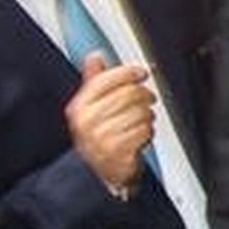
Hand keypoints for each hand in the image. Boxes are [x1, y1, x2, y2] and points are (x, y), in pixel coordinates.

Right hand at [65, 53, 153, 189]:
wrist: (97, 172)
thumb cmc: (99, 136)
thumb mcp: (91, 107)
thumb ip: (95, 80)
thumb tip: (95, 55)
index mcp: (80, 106)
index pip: (107, 80)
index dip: (129, 73)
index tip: (142, 73)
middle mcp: (87, 121)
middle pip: (129, 94)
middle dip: (145, 95)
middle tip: (149, 99)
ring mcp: (102, 137)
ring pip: (140, 112)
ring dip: (147, 116)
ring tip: (141, 121)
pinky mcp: (118, 151)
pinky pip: (144, 131)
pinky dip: (148, 132)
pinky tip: (140, 135)